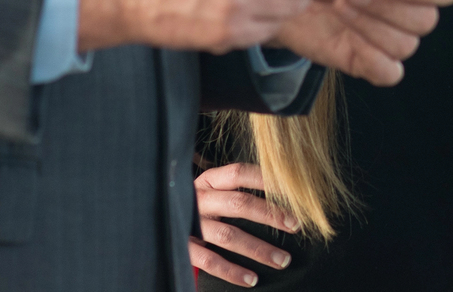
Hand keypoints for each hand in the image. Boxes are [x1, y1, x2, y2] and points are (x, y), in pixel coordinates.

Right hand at [189, 162, 296, 286]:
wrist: (157, 216)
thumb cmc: (197, 204)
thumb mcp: (212, 189)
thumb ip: (236, 188)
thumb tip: (280, 188)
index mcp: (209, 180)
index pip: (239, 173)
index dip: (266, 179)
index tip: (293, 190)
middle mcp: (199, 199)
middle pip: (239, 203)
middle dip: (270, 215)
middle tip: (295, 225)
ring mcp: (190, 224)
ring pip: (228, 236)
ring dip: (258, 249)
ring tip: (282, 260)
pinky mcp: (183, 248)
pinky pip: (210, 261)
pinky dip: (232, 271)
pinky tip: (251, 279)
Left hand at [272, 0, 452, 85]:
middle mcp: (410, 11)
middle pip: (426, 20)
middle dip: (388, 6)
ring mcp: (392, 39)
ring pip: (406, 44)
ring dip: (372, 26)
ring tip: (340, 5)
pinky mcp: (371, 62)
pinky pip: (389, 72)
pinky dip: (373, 59)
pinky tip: (348, 39)